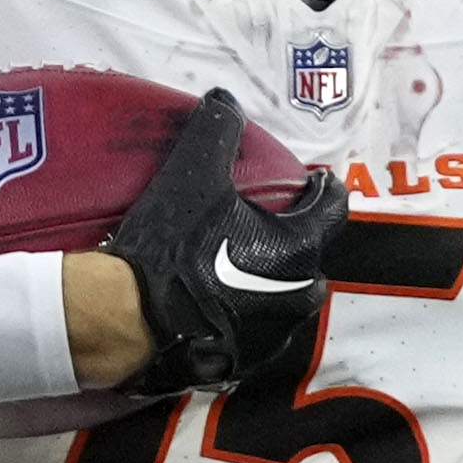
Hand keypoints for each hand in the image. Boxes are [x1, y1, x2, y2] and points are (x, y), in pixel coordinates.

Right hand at [100, 88, 345, 401]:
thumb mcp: (191, 175)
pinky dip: (247, 316)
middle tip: (270, 226)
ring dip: (275, 283)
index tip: (314, 181)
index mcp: (297, 248)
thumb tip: (225, 100)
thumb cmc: (171, 246)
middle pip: (311, 260)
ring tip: (244, 265)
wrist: (130, 320)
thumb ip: (215, 131)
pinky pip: (257, 332)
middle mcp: (297, 296)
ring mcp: (272, 335)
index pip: (332, 210)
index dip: (322, 189)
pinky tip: (221, 304)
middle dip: (298, 242)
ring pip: (288, 302)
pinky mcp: (244, 363)